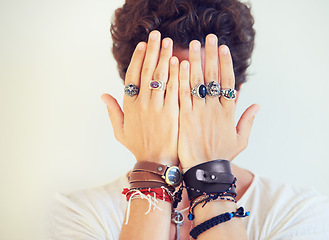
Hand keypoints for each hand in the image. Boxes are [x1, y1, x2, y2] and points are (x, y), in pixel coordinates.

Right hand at [101, 31, 179, 165]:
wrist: (156, 163)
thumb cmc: (139, 147)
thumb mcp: (120, 131)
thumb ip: (112, 111)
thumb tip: (103, 94)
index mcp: (129, 106)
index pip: (133, 76)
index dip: (138, 59)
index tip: (143, 45)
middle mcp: (142, 104)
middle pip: (147, 72)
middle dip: (152, 51)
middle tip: (157, 35)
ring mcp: (157, 108)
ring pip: (160, 77)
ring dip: (164, 57)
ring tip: (169, 42)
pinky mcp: (172, 113)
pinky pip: (174, 89)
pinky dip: (176, 75)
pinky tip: (179, 62)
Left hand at [178, 34, 259, 168]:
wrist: (203, 172)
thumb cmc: (222, 156)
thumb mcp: (240, 140)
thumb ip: (248, 121)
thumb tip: (257, 104)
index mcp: (228, 113)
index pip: (227, 82)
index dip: (225, 64)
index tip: (223, 48)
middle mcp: (214, 109)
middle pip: (213, 76)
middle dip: (211, 55)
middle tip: (208, 38)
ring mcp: (198, 112)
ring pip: (197, 81)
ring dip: (196, 60)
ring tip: (193, 44)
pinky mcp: (183, 117)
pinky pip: (182, 94)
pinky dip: (181, 78)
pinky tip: (180, 63)